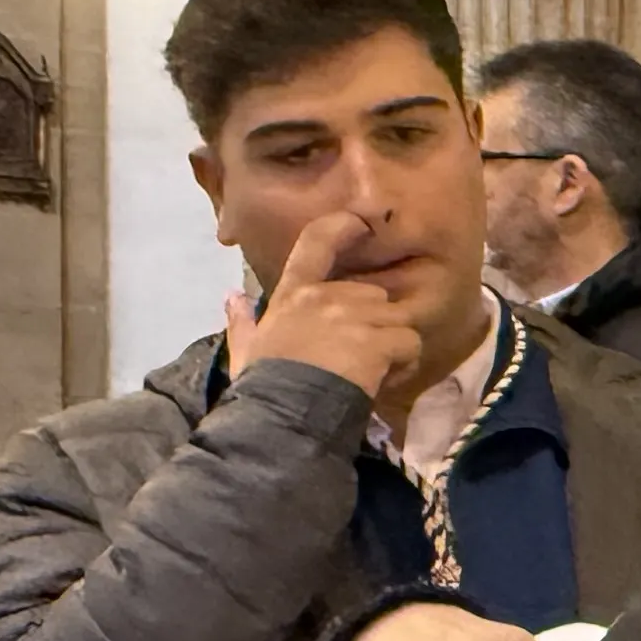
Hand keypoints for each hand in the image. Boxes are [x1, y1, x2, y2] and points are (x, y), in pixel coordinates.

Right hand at [224, 212, 425, 404]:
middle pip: (373, 295)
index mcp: (293, 295)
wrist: (283, 416)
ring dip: (392, 345)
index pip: (315, 244)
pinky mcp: (377, 340)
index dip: (339, 228)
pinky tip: (386, 380)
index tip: (358, 224)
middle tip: (361, 355)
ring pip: (395, 319)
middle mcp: (327, 296)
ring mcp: (354, 316)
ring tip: (375, 372)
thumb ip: (241, 323)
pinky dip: (405, 362)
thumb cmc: (263, 385)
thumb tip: (231, 297)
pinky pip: (409, 343)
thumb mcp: (246, 352)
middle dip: (374, 322)